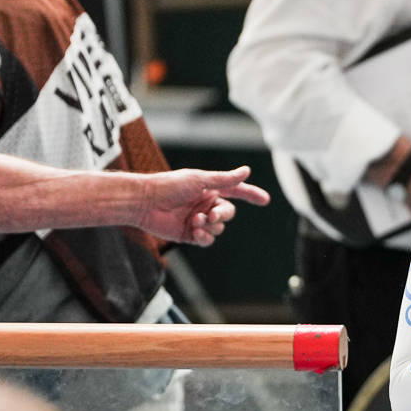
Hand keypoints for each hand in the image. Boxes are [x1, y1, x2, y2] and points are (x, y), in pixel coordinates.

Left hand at [139, 167, 269, 245]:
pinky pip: (207, 240)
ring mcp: (198, 220)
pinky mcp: (189, 234)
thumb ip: (225, 179)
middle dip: (222, 215)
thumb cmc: (169, 186)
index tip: (265, 200)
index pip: (236, 192)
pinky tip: (194, 231)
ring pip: (218, 228)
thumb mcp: (199, 180)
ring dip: (210, 226)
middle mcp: (205, 204)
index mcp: (209, 189)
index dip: (250, 195)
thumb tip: (246, 171)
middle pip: (228, 214)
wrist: (145, 203)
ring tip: (194, 221)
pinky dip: (204, 237)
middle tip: (211, 214)